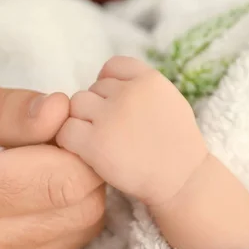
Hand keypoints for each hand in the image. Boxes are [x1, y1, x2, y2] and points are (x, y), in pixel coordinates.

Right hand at [0, 70, 104, 248]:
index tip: (59, 120)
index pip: (60, 179)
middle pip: (80, 207)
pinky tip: (35, 189)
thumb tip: (61, 111)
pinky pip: (63, 245)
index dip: (77, 143)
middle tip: (54, 138)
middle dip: (83, 165)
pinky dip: (64, 212)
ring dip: (77, 189)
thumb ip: (3, 106)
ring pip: (80, 228)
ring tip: (40, 162)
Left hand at [56, 56, 206, 205]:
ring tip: (99, 141)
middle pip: (92, 89)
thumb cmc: (176, 145)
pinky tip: (85, 153)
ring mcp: (111, 118)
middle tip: (111, 132)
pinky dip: (70, 142)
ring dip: (82, 122)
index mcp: (149, 80)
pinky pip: (66, 131)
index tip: (114, 106)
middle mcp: (129, 93)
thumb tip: (103, 78)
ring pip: (75, 105)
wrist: (182, 182)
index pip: (112, 67)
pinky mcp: (95, 144)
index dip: (108, 85)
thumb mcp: (169, 100)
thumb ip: (139, 86)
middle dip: (97, 108)